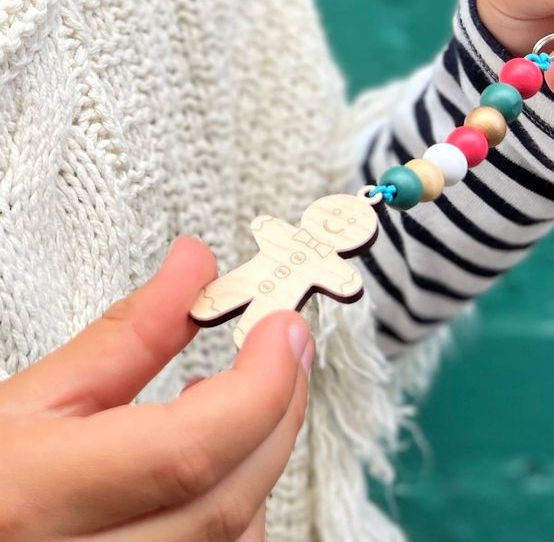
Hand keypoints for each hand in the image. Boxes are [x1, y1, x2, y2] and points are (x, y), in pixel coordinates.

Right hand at [0, 237, 313, 541]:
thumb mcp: (36, 397)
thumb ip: (129, 335)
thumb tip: (194, 270)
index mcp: (36, 498)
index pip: (187, 452)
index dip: (258, 386)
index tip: (281, 329)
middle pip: (227, 498)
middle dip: (277, 410)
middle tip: (285, 348)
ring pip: (236, 536)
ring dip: (260, 457)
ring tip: (238, 401)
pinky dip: (240, 502)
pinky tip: (219, 464)